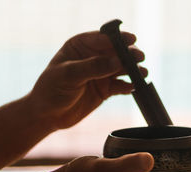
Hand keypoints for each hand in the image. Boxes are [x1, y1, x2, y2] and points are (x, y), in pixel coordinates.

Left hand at [26, 31, 146, 129]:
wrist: (48, 115)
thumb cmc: (51, 90)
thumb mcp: (69, 75)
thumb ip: (93, 67)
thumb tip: (118, 60)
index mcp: (80, 46)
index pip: (102, 38)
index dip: (117, 39)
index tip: (130, 41)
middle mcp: (93, 57)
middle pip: (116, 52)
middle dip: (129, 54)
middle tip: (139, 58)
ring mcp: (100, 73)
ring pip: (122, 68)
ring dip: (133, 70)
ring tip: (142, 74)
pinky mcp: (105, 89)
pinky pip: (121, 85)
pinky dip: (129, 86)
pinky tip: (134, 87)